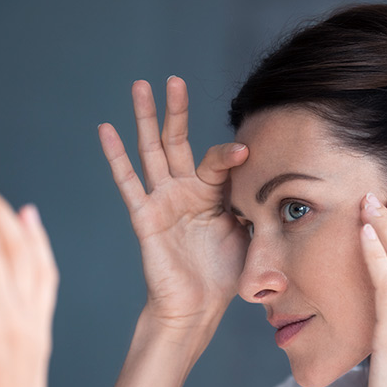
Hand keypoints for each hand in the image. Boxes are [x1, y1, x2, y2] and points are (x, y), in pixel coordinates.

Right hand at [98, 77, 248, 330]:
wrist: (197, 307)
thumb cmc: (223, 275)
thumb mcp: (250, 234)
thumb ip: (256, 206)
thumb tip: (280, 186)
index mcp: (212, 194)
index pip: (218, 161)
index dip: (230, 155)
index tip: (248, 152)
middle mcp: (185, 191)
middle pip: (177, 141)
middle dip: (175, 110)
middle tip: (173, 79)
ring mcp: (163, 201)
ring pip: (151, 151)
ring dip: (144, 119)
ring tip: (139, 86)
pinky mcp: (145, 216)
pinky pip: (128, 183)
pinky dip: (116, 156)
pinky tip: (106, 129)